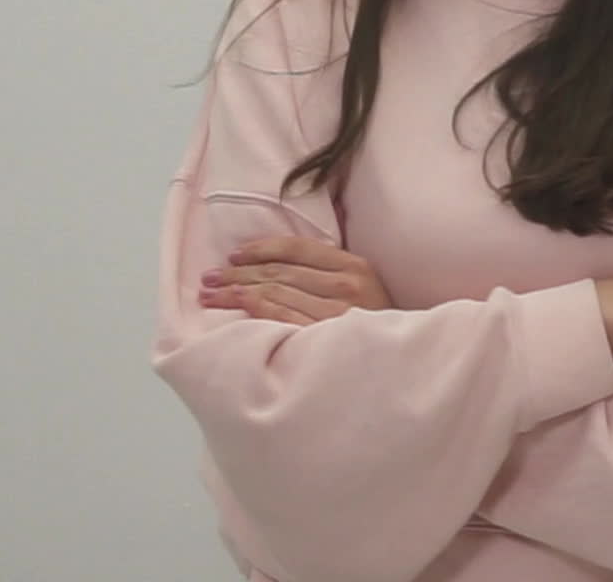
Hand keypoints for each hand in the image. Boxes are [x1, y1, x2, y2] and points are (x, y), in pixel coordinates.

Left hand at [199, 236, 392, 326]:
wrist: (404, 363)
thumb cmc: (380, 327)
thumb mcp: (367, 289)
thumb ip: (332, 274)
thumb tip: (281, 264)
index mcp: (355, 267)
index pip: (298, 248)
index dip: (261, 249)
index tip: (234, 255)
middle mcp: (346, 286)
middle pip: (281, 271)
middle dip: (239, 272)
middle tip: (209, 277)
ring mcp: (335, 312)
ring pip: (275, 292)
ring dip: (236, 291)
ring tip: (211, 294)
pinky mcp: (323, 336)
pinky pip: (280, 317)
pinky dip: (253, 308)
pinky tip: (235, 306)